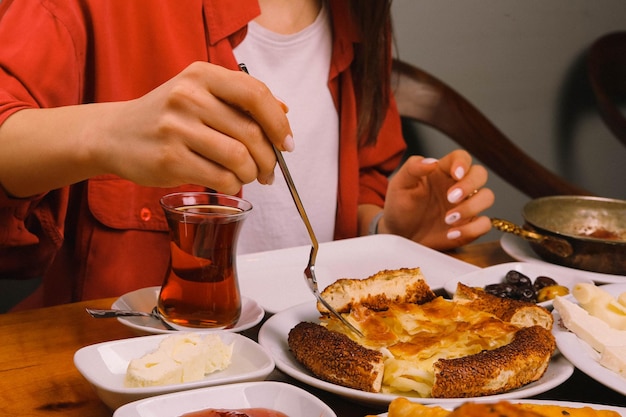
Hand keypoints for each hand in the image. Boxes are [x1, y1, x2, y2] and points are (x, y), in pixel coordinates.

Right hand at [94, 62, 292, 193]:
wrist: (114, 134)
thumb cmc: (166, 116)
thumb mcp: (199, 93)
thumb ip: (239, 100)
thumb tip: (284, 111)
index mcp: (201, 75)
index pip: (256, 94)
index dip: (279, 122)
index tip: (287, 143)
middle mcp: (189, 96)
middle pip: (251, 132)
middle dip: (270, 158)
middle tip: (270, 171)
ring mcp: (177, 128)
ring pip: (239, 158)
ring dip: (253, 173)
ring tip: (250, 176)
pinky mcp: (170, 159)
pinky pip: (220, 178)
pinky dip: (234, 184)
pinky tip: (230, 182)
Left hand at [380, 150, 494, 249]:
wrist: (399, 234)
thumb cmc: (400, 206)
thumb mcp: (399, 184)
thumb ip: (412, 168)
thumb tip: (431, 161)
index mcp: (442, 172)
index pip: (461, 157)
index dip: (463, 162)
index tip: (456, 173)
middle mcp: (458, 186)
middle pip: (480, 174)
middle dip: (470, 184)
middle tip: (451, 198)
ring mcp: (466, 206)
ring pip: (487, 197)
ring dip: (471, 207)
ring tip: (448, 219)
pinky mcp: (468, 226)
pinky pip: (484, 224)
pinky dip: (472, 229)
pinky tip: (451, 233)